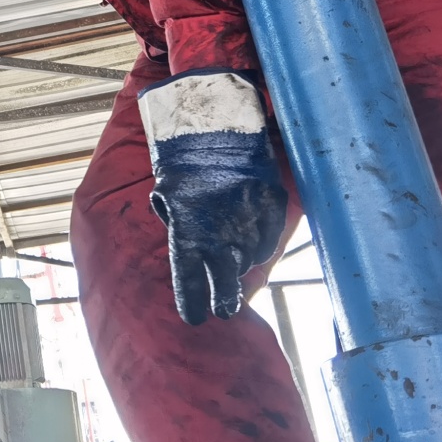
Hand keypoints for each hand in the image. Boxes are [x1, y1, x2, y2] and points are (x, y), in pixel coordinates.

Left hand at [139, 70, 286, 324]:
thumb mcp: (168, 195)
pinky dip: (261, 245)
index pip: (188, 281)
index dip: (190, 303)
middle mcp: (220, 233)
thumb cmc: (183, 161)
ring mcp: (250, 222)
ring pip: (249, 261)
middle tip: (224, 310)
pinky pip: (269, 241)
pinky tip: (252, 241)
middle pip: (226, 284)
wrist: (213, 122)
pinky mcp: (272, 207)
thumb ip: (177, 225)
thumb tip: (184, 246)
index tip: (194, 320)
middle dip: (224, 300)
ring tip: (233, 256)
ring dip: (241, 263)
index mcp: (188, 232)